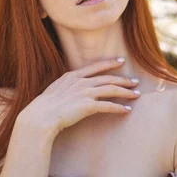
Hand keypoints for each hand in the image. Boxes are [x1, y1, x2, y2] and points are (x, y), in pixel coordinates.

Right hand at [18, 58, 139, 137]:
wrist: (41, 116)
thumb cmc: (44, 107)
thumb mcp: (55, 90)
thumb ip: (66, 87)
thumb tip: (72, 90)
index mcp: (72, 76)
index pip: (95, 66)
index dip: (109, 63)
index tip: (120, 61)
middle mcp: (81, 82)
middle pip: (108, 78)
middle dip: (123, 79)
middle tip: (135, 81)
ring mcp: (85, 93)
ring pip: (111, 89)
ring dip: (126, 92)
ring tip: (136, 94)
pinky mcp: (88, 106)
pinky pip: (108, 105)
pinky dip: (119, 107)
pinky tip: (127, 110)